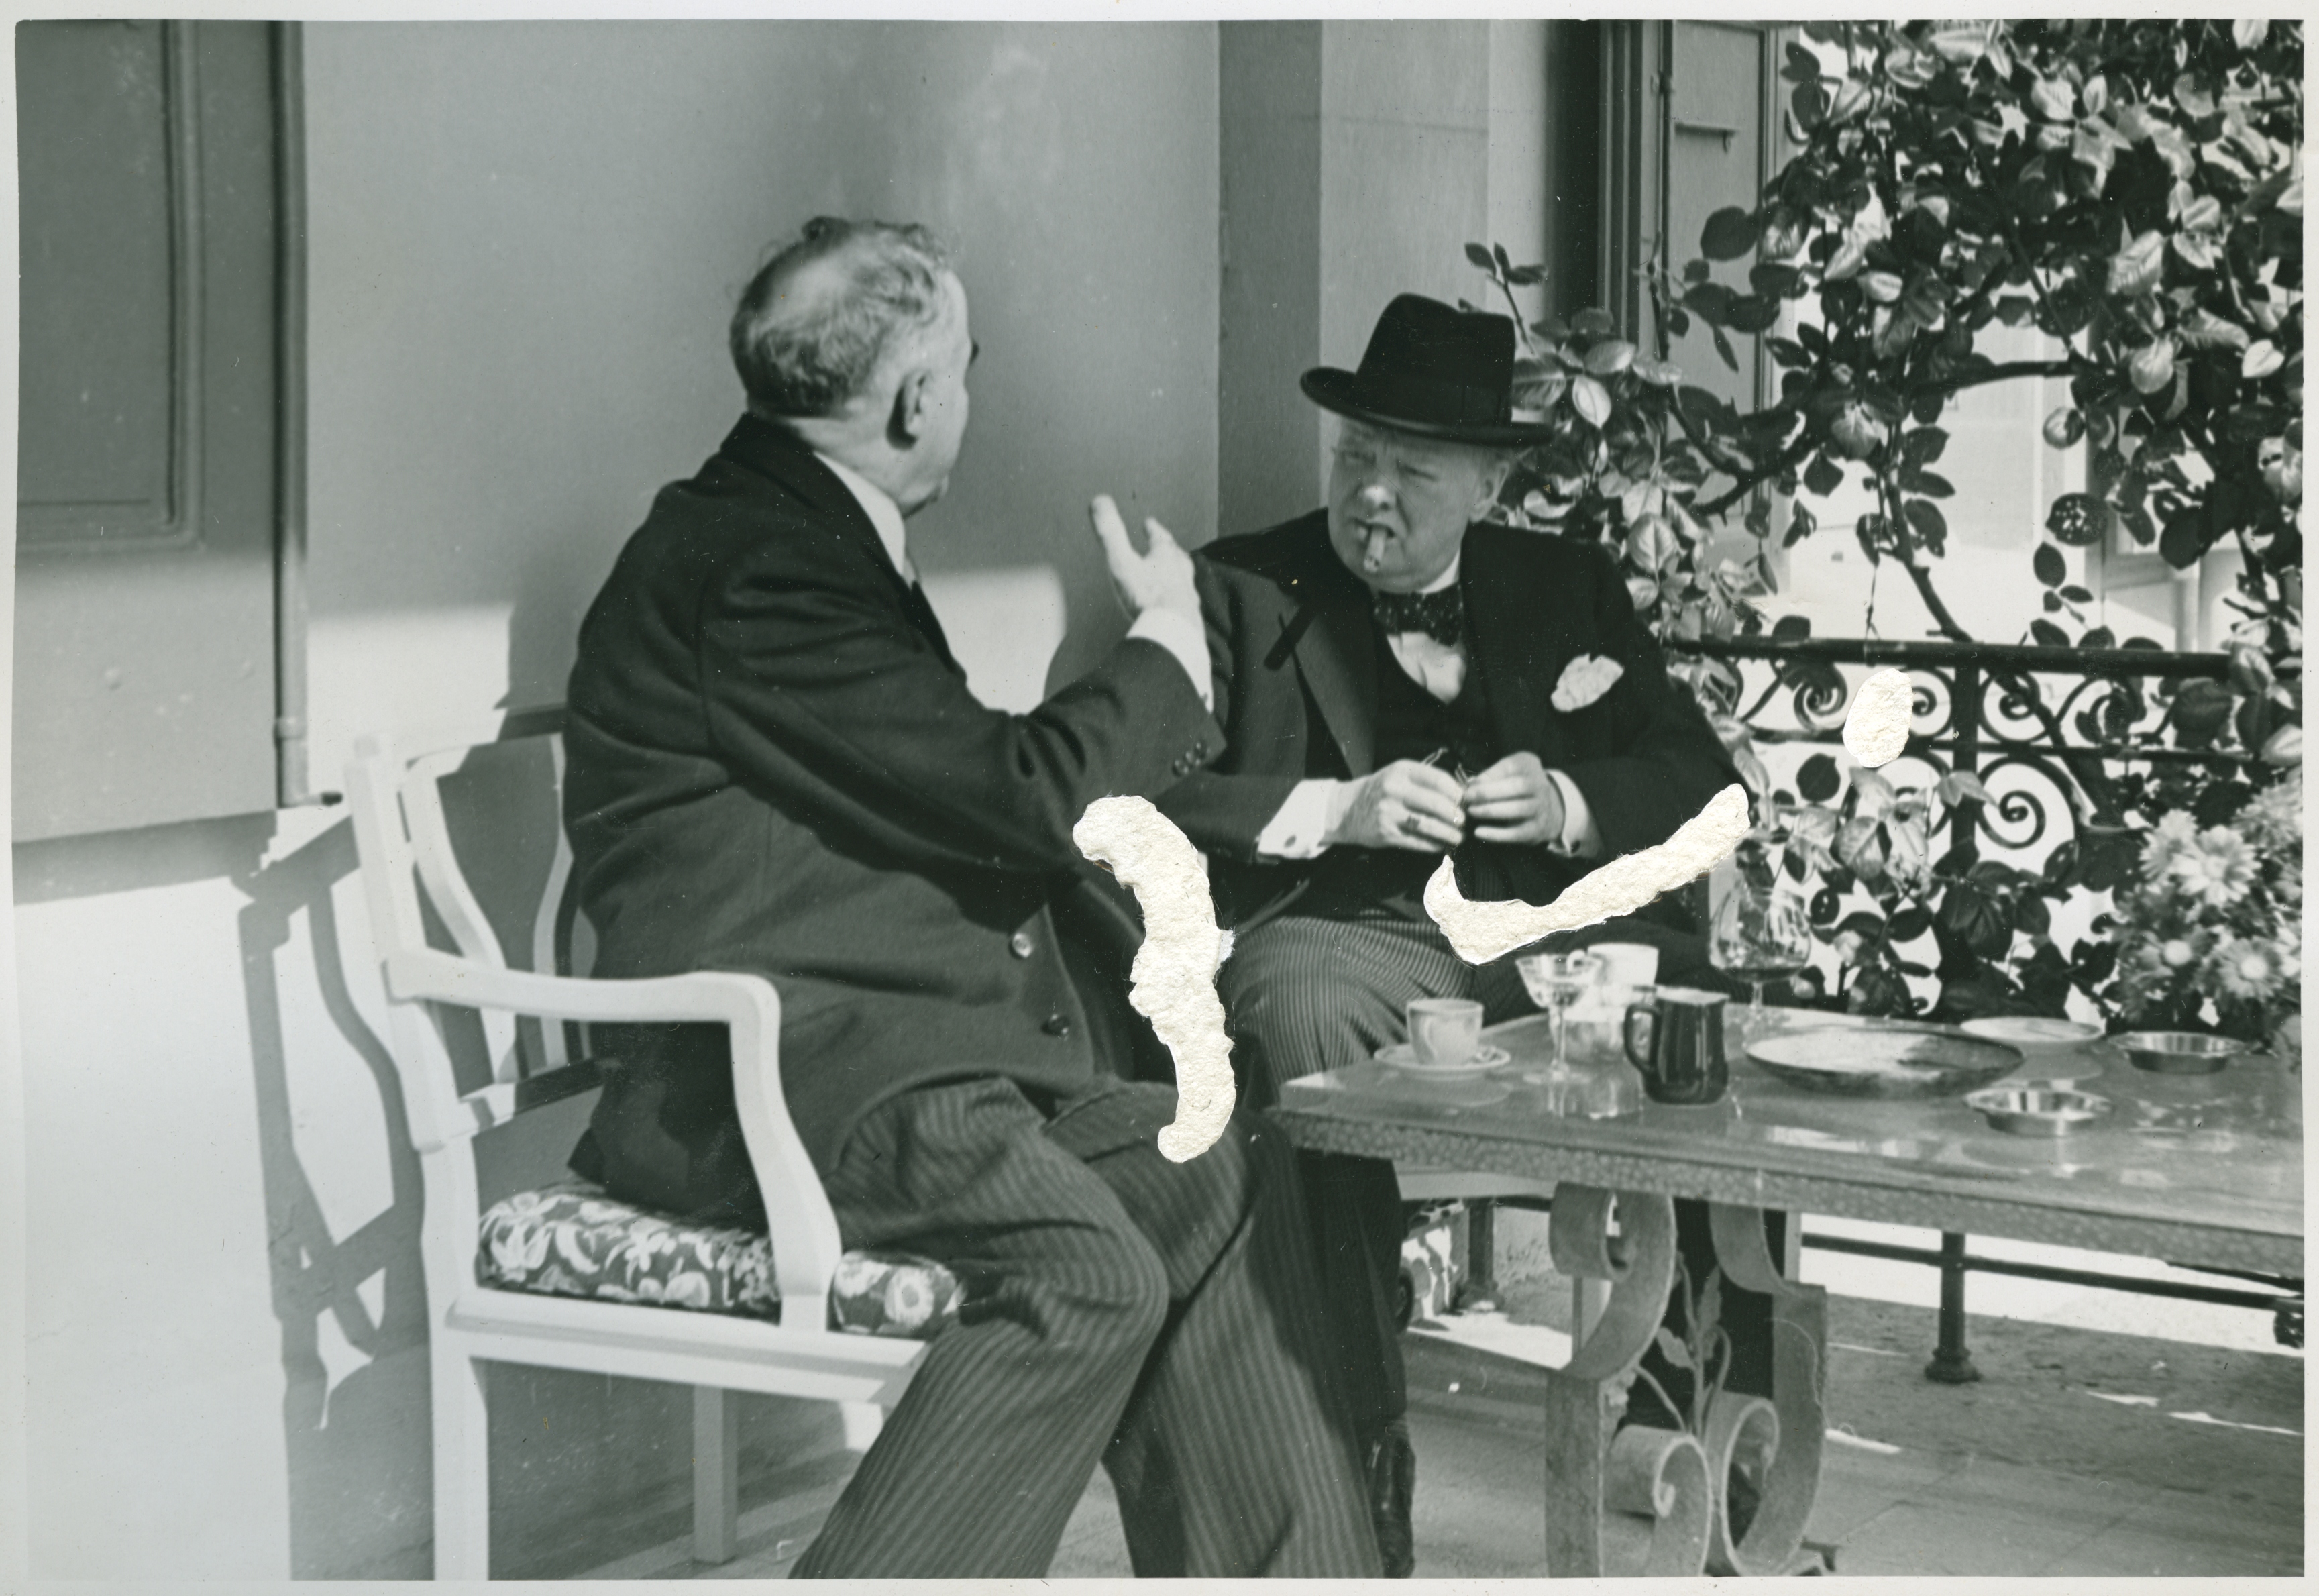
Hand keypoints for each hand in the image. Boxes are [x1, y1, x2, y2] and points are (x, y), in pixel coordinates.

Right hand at [1090, 495, 1197, 622]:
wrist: (1175, 632)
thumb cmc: (1148, 597)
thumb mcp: (1122, 561)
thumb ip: (1110, 533)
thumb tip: (1100, 501)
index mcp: (1165, 558)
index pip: (1160, 537)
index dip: (1153, 529)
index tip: (1149, 522)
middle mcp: (1181, 574)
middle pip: (1177, 557)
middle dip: (1170, 551)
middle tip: (1168, 547)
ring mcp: (1187, 597)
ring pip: (1184, 581)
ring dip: (1177, 576)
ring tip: (1172, 578)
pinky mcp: (1189, 619)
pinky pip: (1185, 605)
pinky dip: (1179, 602)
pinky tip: (1175, 610)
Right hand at [1325, 760, 1467, 851]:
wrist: (1346, 809)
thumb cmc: (1381, 791)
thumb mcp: (1399, 775)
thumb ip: (1426, 781)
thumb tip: (1463, 794)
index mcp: (1402, 770)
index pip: (1439, 780)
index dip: (1458, 793)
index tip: (1467, 802)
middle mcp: (1394, 789)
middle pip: (1437, 804)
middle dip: (1457, 816)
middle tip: (1465, 822)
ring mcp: (1388, 812)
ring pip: (1429, 825)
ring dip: (1449, 834)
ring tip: (1459, 837)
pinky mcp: (1385, 833)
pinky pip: (1417, 841)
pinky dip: (1433, 845)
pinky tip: (1442, 845)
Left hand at [1461, 752, 1566, 844]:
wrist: (1548, 809)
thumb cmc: (1517, 787)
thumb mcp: (1507, 772)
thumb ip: (1490, 775)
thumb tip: (1470, 784)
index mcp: (1529, 765)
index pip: (1511, 766)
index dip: (1489, 775)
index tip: (1470, 785)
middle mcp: (1540, 785)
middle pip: (1517, 786)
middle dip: (1488, 793)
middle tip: (1467, 798)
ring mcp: (1541, 808)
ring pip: (1517, 809)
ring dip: (1490, 811)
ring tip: (1471, 811)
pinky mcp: (1537, 829)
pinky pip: (1517, 833)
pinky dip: (1496, 834)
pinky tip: (1479, 831)